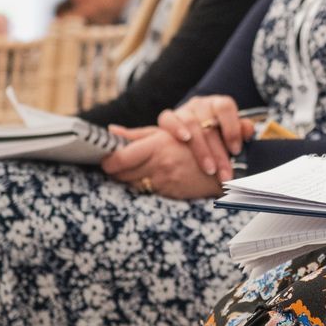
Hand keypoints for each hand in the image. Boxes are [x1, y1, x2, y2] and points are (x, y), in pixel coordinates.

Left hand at [100, 125, 223, 199]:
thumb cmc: (190, 143)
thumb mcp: (165, 133)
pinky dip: (143, 185)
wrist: (220, 166)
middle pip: (121, 174)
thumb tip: (111, 131)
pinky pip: (146, 191)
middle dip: (114, 170)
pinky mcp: (169, 194)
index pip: (120, 158)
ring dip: (127, 178)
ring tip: (131, 170)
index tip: (105, 158)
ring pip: (131, 184)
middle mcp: (159, 165)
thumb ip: (137, 134)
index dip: (108, 160)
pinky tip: (148, 178)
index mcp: (156, 146)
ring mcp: (164, 182)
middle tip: (114, 164)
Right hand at [157, 95, 253, 180]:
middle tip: (225, 174)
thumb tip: (248, 130)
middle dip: (219, 153)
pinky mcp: (167, 117)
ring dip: (201, 149)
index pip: (225, 106)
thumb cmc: (215, 141)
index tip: (236, 151)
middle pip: (210, 124)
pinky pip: (168, 118)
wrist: (189, 144)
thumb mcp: (229, 137)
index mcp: (218, 104)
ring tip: (209, 169)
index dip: (232, 128)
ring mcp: (183, 109)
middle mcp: (201, 104)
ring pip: (191, 123)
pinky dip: (177, 128)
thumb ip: (239, 132)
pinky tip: (185, 139)